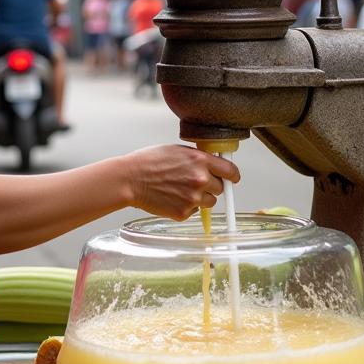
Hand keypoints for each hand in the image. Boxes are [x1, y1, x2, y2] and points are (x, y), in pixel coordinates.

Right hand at [123, 145, 240, 220]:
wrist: (130, 179)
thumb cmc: (149, 162)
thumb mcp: (178, 151)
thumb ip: (198, 158)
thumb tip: (213, 165)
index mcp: (201, 160)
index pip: (230, 171)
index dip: (232, 176)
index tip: (232, 178)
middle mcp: (200, 179)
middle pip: (220, 188)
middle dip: (211, 186)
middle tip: (194, 183)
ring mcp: (193, 198)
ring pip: (209, 202)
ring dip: (200, 198)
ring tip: (180, 190)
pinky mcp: (184, 212)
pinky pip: (194, 211)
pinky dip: (186, 207)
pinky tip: (172, 198)